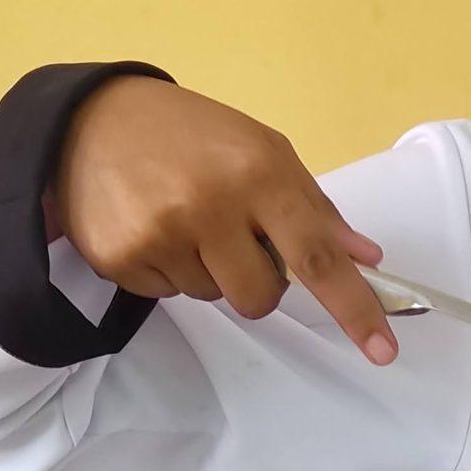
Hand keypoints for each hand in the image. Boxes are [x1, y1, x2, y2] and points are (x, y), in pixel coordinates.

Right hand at [52, 76, 395, 363]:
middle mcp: (211, 206)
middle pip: (262, 297)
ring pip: (214, 298)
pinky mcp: (120, 258)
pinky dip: (169, 270)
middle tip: (234, 235)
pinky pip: (168, 295)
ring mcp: (161, 235)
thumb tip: (365, 257)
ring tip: (183, 219)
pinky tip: (151, 225)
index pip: (316, 255)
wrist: (89, 119)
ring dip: (210, 270)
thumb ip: (315, 207)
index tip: (382, 351)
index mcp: (259, 173)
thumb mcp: (263, 150)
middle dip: (258, 280)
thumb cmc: (193, 134)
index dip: (353, 307)